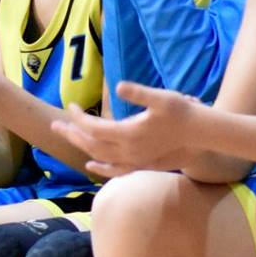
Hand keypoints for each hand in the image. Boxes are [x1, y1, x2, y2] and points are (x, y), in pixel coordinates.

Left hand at [51, 81, 203, 177]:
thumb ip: (138, 93)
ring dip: (82, 147)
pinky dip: (100, 168)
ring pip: (100, 157)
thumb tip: (118, 86)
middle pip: (90, 144)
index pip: (93, 127)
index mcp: (128, 133)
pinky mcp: (141, 164)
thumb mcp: (162, 98)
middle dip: (72, 133)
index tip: (70, 106)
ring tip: (69, 139)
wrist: (201, 135)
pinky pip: (115, 169)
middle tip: (54, 125)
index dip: (79, 117)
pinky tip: (91, 165)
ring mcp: (134, 160)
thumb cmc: (182, 112)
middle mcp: (128, 150)